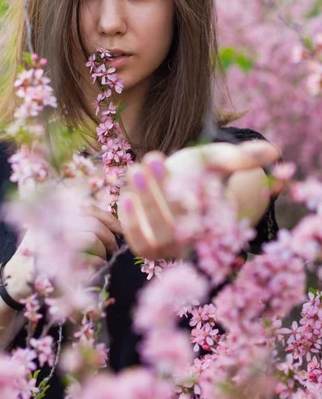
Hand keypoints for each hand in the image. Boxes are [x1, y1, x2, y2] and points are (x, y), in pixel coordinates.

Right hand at [4, 204, 123, 301]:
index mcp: (54, 214)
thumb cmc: (43, 255)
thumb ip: (79, 223)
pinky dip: (95, 263)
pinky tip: (95, 267)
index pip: (88, 208)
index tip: (121, 230)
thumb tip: (114, 224)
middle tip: (112, 249)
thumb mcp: (57, 233)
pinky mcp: (53, 263)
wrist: (18, 279)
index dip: (109, 218)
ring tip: (102, 259)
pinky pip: (85, 259)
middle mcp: (51, 224)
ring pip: (91, 238)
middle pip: (92, 223)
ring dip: (102, 251)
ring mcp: (51, 243)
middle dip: (108, 237)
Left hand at [118, 140, 279, 260]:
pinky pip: (137, 242)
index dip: (195, 194)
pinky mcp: (145, 248)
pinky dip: (130, 222)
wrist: (176, 187)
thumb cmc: (198, 173)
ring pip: (155, 235)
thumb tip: (274, 150)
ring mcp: (168, 248)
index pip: (205, 218)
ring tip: (135, 169)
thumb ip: (242, 157)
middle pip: (176, 227)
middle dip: (160, 193)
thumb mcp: (217, 162)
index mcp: (214, 225)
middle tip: (150, 159)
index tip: (182, 167)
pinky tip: (124, 195)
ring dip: (144, 203)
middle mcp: (192, 242)